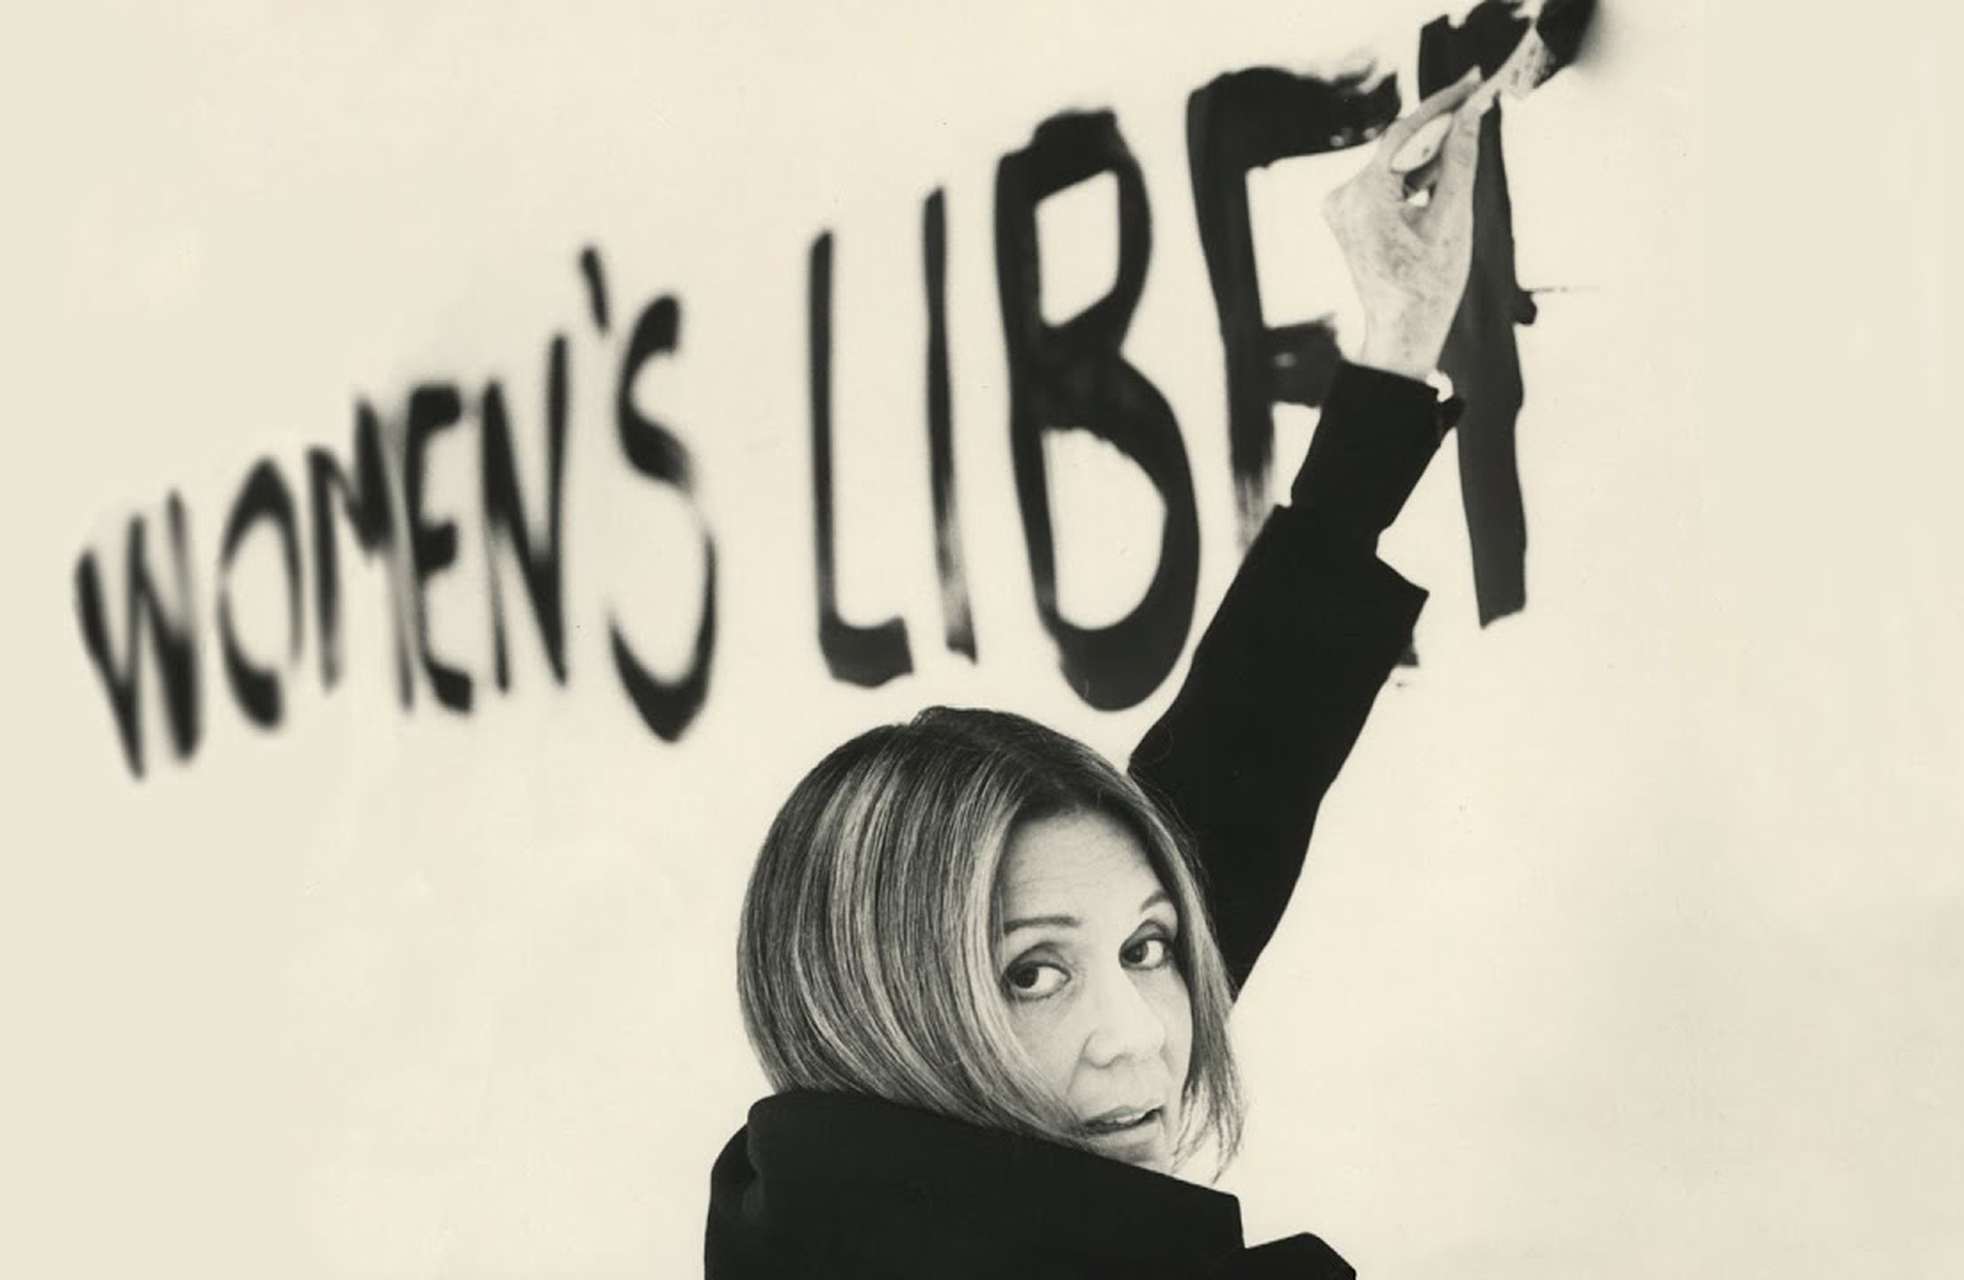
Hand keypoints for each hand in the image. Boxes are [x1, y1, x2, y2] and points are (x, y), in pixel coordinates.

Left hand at [1323, 71, 1487, 380]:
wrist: (1402, 330)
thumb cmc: (1429, 285)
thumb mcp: (1452, 219)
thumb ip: (1460, 161)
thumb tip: (1471, 114)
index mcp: (1363, 197)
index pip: (1405, 134)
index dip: (1442, 105)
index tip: (1471, 82)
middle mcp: (1343, 196)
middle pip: (1398, 147)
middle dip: (1439, 127)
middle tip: (1477, 98)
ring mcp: (1341, 206)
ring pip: (1393, 164)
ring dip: (1429, 152)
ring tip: (1467, 137)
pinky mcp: (1349, 214)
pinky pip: (1385, 182)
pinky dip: (1413, 175)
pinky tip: (1442, 172)